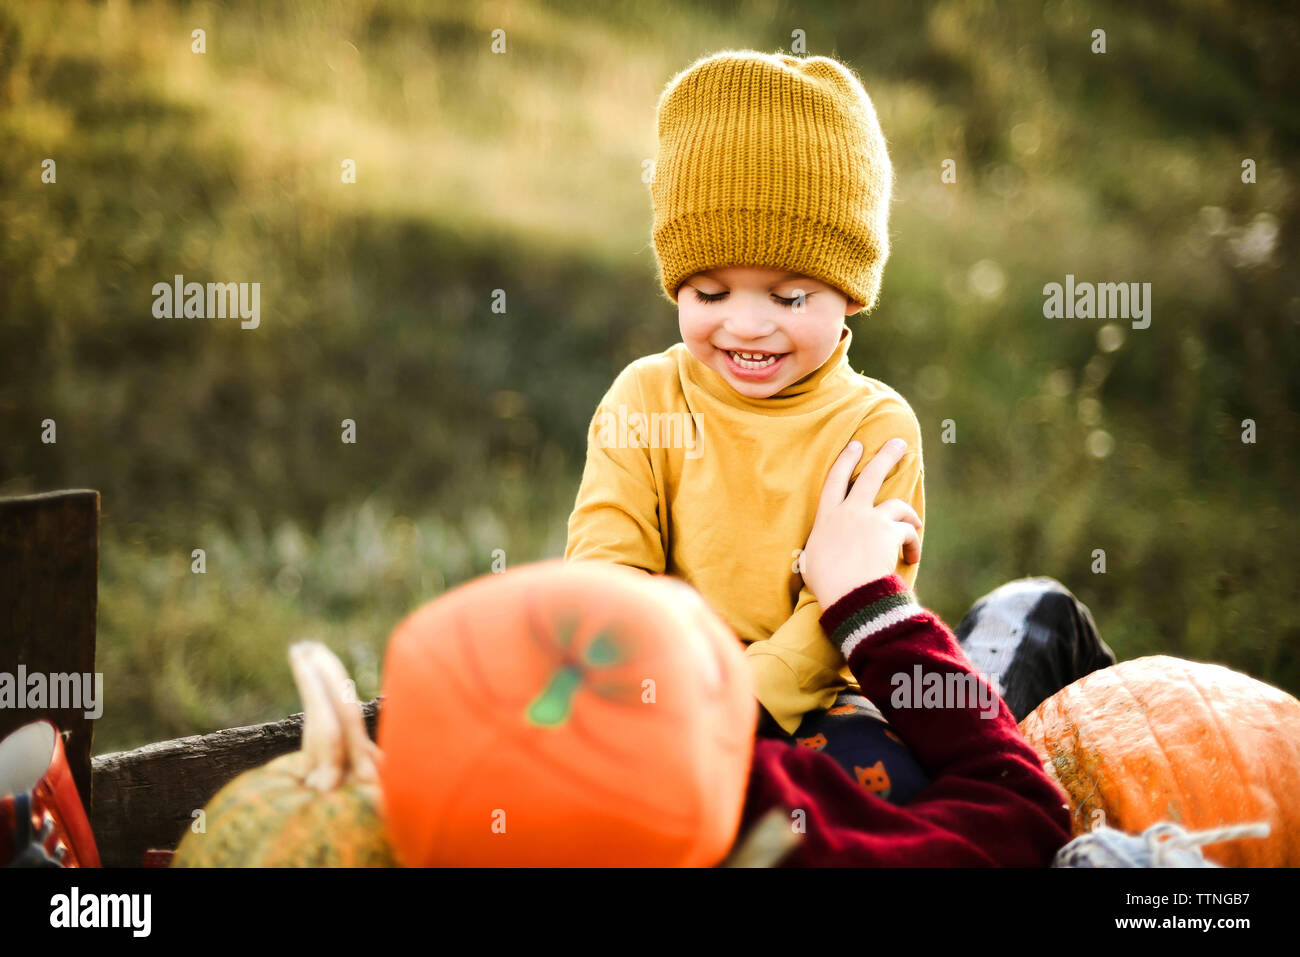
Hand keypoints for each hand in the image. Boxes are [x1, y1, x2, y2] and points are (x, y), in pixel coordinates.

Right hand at [798, 438, 921, 609]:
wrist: (849, 595)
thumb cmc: (827, 585)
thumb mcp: (811, 563)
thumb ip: (819, 549)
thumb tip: (816, 554)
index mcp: (826, 518)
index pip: (834, 480)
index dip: (845, 460)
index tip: (856, 445)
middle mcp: (849, 512)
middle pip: (870, 475)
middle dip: (886, 456)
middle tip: (899, 443)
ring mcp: (871, 520)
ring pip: (897, 503)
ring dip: (909, 513)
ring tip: (915, 522)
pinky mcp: (891, 532)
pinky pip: (908, 532)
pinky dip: (913, 543)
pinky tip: (912, 556)